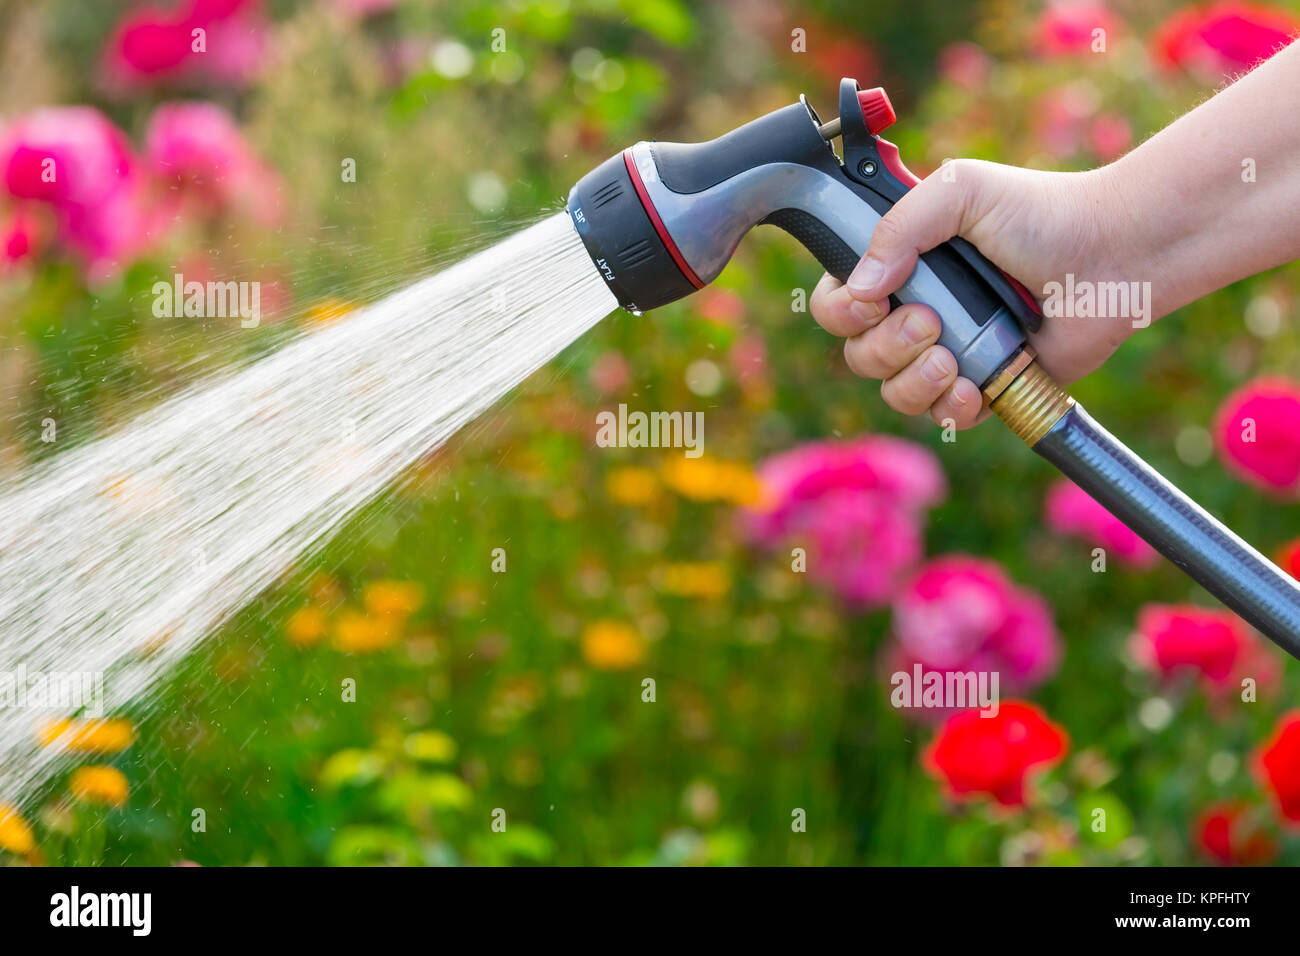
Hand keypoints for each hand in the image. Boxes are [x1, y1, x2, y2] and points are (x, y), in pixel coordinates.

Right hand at [809, 160, 1135, 428]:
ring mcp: (949, 352)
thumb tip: (860, 287)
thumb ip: (899, 226)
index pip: (838, 300)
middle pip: (859, 353)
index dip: (841, 311)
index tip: (871, 303)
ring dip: (914, 381)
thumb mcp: (961, 191)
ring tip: (953, 359)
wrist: (1115, 256)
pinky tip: (974, 389)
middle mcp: (918, 310)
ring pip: (894, 391)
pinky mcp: (984, 386)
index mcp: (902, 264)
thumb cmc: (1043, 214)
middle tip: (932, 322)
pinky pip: (942, 417)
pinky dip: (950, 409)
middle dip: (886, 346)